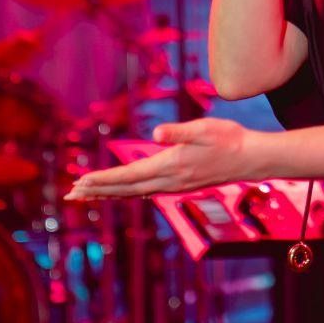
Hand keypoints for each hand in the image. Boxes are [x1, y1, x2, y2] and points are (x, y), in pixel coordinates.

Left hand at [65, 119, 259, 198]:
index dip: (103, 179)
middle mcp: (169, 181)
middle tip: (71, 194)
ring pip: (134, 193)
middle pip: (125, 189)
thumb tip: (156, 134)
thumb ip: (179, 131)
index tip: (81, 181)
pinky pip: (146, 192)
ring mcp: (175, 186)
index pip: (128, 176)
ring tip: (88, 194)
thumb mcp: (204, 128)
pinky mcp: (180, 185)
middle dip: (97, 190)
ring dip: (109, 193)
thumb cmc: (229, 139)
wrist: (252, 159)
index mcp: (170, 166)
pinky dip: (127, 193)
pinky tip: (121, 193)